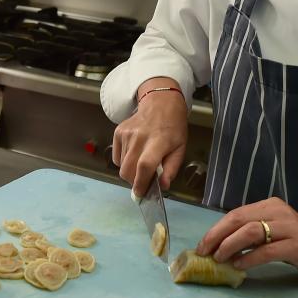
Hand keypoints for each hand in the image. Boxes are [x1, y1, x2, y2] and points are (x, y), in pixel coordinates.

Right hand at [112, 78, 187, 197]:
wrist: (160, 103)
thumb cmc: (173, 128)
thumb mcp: (180, 148)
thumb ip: (171, 169)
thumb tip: (163, 186)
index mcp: (158, 141)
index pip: (145, 165)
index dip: (141, 183)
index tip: (140, 194)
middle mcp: (139, 137)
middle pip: (128, 169)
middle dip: (134, 181)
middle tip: (144, 179)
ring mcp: (126, 133)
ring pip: (121, 165)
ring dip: (130, 170)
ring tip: (142, 161)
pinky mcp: (118, 132)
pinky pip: (116, 157)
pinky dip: (124, 161)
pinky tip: (135, 152)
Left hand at [195, 197, 297, 286]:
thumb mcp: (275, 234)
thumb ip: (253, 234)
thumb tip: (221, 245)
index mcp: (272, 205)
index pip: (236, 214)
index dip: (216, 229)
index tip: (202, 245)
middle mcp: (280, 211)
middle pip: (240, 219)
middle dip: (217, 236)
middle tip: (204, 252)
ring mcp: (291, 227)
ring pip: (251, 232)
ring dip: (230, 246)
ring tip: (219, 259)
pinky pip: (268, 250)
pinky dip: (250, 258)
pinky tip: (240, 266)